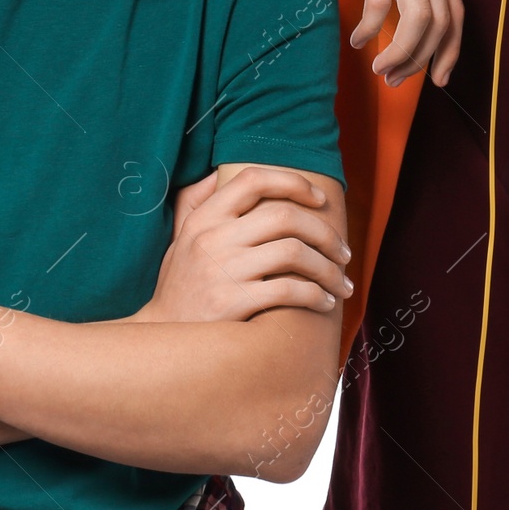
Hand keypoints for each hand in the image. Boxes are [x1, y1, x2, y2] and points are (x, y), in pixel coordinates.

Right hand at [133, 167, 351, 323]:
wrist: (164, 337)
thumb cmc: (180, 283)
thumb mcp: (181, 236)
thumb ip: (197, 201)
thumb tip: (221, 172)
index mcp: (205, 217)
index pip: (254, 180)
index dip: (292, 182)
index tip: (318, 199)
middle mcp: (213, 238)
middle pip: (286, 216)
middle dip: (326, 233)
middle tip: (344, 252)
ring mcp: (223, 270)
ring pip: (295, 253)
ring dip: (328, 268)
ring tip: (341, 282)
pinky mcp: (233, 303)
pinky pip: (289, 290)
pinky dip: (316, 295)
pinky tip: (325, 302)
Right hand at [295, 0, 464, 86]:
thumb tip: (400, 3)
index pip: (456, 13)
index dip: (449, 50)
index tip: (437, 78)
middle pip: (440, 22)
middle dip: (423, 60)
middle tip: (398, 80)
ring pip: (418, 19)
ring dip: (401, 53)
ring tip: (381, 69)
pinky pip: (381, 4)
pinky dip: (372, 29)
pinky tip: (358, 40)